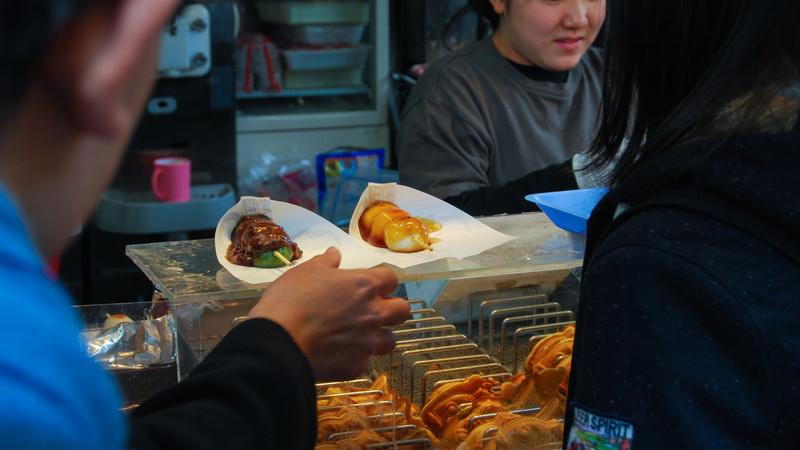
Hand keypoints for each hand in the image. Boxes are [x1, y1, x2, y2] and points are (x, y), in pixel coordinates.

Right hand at [248, 247, 409, 381]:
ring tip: (359, 336)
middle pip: (402, 310)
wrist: (278, 342)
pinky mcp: (357, 366)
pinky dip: (355, 358)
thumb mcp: (304, 272)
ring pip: (390, 340)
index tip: (372, 286)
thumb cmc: (289, 302)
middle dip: (392, 309)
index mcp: (363, 286)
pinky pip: (365, 361)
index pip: (391, 279)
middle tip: (374, 311)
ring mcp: (367, 342)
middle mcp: (372, 313)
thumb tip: (334, 254)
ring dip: (379, 337)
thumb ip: (325, 262)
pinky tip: (337, 354)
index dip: (383, 282)